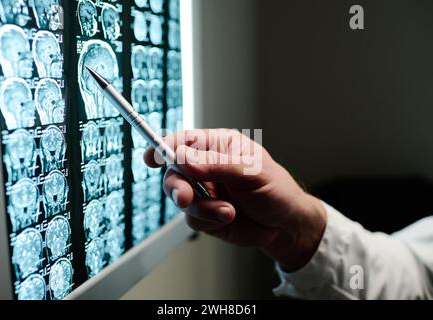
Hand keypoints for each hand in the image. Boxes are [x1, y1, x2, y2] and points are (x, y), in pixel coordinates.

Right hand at [144, 129, 326, 271]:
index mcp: (217, 146)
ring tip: (228, 212)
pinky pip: (192, 217)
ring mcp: (203, 191)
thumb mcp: (251, 172)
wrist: (284, 225)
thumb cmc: (275, 190)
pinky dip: (209, 220)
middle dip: (177, 186)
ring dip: (201, 207)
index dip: (163, 146)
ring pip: (180, 197)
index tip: (153, 157)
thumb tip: (183, 158)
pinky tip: (228, 218)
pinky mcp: (204, 214)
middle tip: (187, 198)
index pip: (183, 141)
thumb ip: (217, 165)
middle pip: (173, 171)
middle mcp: (205, 167)